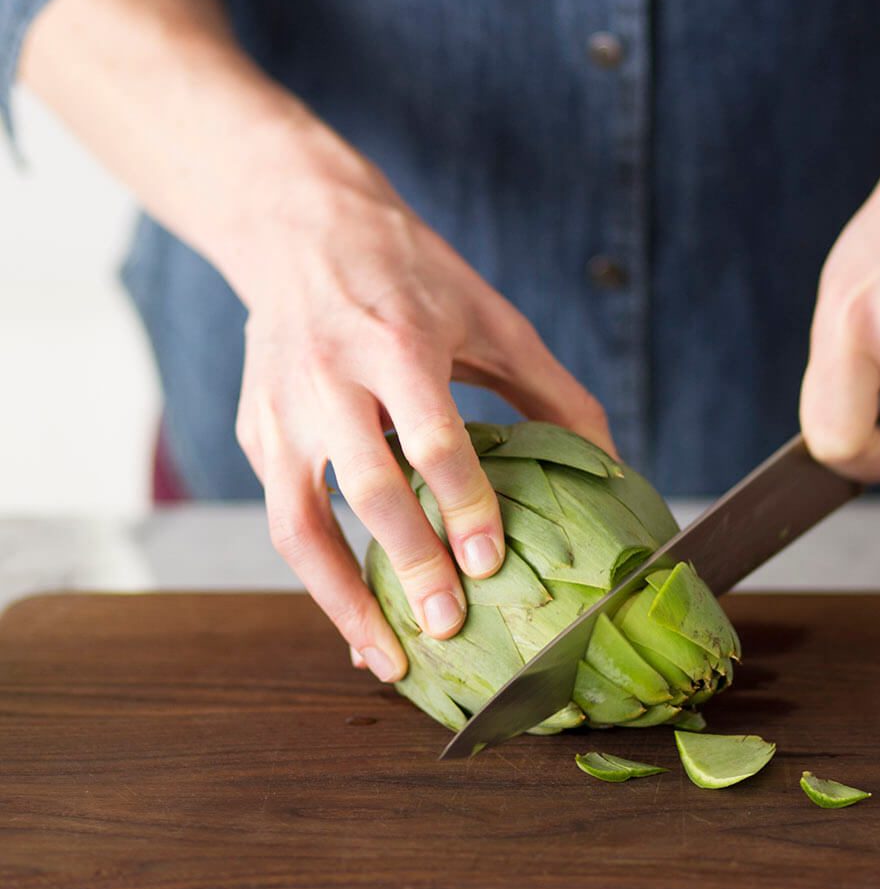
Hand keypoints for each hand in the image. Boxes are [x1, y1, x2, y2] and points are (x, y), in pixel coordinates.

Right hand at [232, 138, 614, 681]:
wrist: (299, 229)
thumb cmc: (410, 274)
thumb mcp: (492, 317)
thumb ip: (553, 394)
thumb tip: (616, 472)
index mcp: (398, 340)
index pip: (432, 438)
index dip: (463, 506)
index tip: (489, 563)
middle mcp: (330, 377)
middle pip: (368, 489)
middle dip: (411, 565)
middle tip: (450, 627)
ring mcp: (281, 410)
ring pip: (297, 524)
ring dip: (340, 602)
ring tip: (387, 660)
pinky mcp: (254, 432)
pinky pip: (281, 516)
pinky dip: (318, 577)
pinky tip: (358, 618)